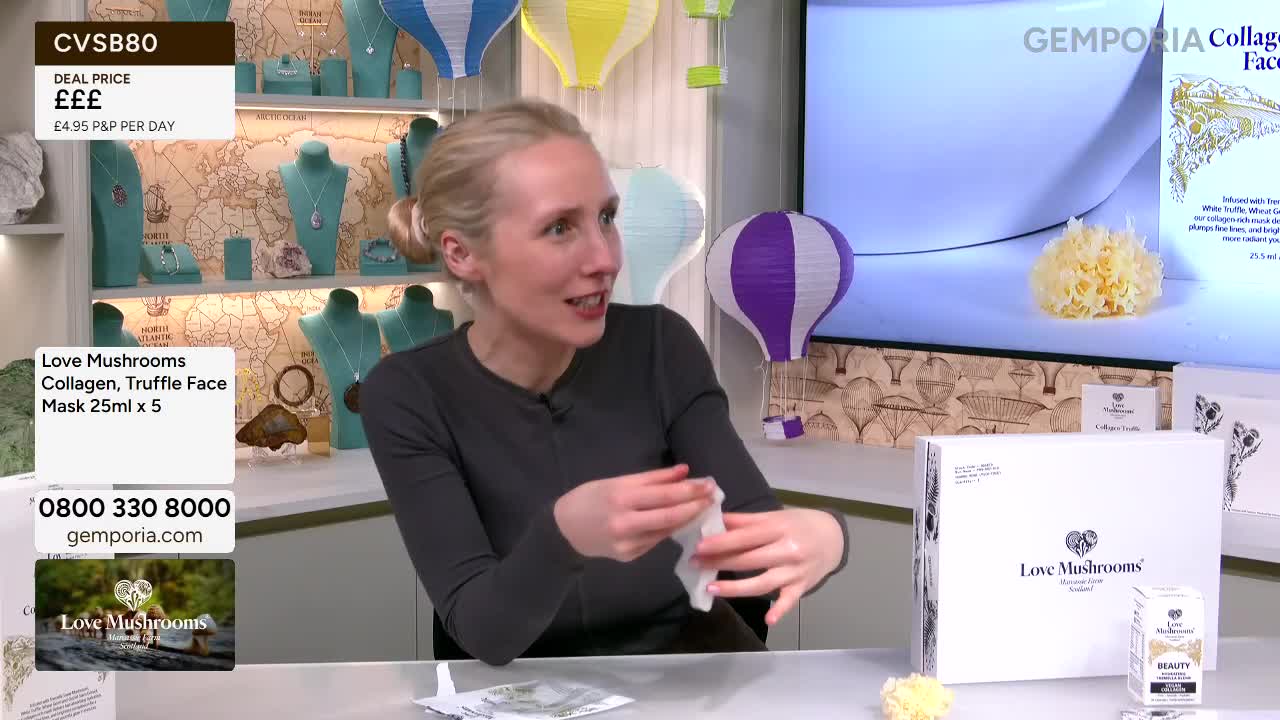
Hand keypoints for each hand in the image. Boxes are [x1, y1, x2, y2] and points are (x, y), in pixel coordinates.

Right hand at [554, 464, 716, 561]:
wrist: (563, 530)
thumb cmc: (590, 498)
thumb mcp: (618, 482)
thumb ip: (653, 478)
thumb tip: (684, 471)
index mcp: (621, 498)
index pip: (664, 495)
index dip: (690, 491)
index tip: (709, 484)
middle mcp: (625, 523)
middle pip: (670, 516)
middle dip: (695, 506)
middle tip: (713, 497)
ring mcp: (627, 544)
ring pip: (666, 531)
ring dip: (687, 518)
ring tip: (702, 506)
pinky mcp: (628, 556)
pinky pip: (654, 541)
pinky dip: (668, 530)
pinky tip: (678, 522)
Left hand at [691, 508, 843, 625]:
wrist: (834, 537)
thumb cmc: (799, 524)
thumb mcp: (774, 516)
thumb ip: (745, 521)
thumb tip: (715, 519)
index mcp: (779, 528)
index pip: (745, 537)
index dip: (721, 543)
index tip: (698, 546)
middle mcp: (787, 550)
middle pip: (749, 560)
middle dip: (720, 562)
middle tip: (695, 564)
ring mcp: (795, 571)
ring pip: (762, 583)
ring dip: (736, 588)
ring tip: (711, 588)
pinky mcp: (802, 587)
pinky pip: (789, 600)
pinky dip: (780, 610)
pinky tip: (768, 618)